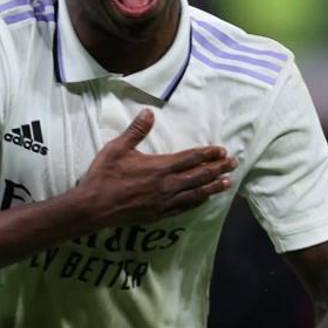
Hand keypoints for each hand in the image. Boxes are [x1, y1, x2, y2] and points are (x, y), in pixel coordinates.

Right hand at [75, 109, 236, 226]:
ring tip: (227, 182)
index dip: (208, 153)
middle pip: (199, 175)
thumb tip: (149, 112)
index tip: (222, 150)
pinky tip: (204, 199)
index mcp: (159, 167)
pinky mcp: (159, 214)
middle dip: (218, 168)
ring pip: (196, 193)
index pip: (191, 158)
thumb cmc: (104, 175)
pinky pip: (184, 208)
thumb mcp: (117, 148)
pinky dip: (197, 202)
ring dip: (213, 187)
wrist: (93, 207)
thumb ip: (136, 131)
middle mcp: (167, 185)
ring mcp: (164, 202)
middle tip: (234, 163)